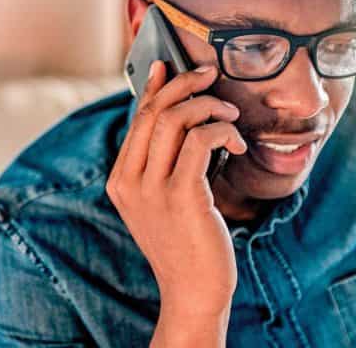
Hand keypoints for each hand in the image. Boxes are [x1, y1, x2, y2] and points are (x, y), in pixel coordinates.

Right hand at [106, 61, 247, 315]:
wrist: (194, 291)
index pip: (137, 119)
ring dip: (208, 107)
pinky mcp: (181, 196)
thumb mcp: (164, 199)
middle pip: (153, 111)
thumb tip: (182, 114)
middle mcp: (129, 182)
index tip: (169, 65)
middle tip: (211, 75)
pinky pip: (199, 141)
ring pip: (174, 119)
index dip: (155, 86)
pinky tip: (235, 143)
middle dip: (184, 84)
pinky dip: (221, 131)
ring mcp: (152, 190)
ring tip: (230, 114)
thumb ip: (164, 162)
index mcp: (120, 180)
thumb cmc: (187, 241)